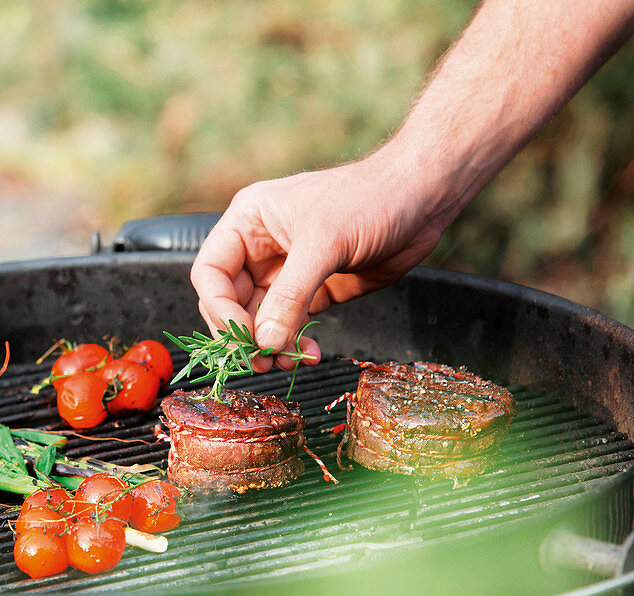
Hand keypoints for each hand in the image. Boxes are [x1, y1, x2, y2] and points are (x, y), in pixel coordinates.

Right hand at [190, 150, 444, 370]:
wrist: (423, 197)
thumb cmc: (370, 200)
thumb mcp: (323, 244)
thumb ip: (290, 296)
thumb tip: (265, 342)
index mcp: (248, 222)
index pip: (211, 272)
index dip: (218, 307)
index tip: (241, 336)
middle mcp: (260, 247)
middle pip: (231, 301)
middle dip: (244, 333)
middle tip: (260, 360)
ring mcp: (287, 270)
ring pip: (260, 318)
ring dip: (270, 343)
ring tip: (286, 360)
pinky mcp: (314, 289)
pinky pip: (290, 323)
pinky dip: (295, 342)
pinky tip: (310, 351)